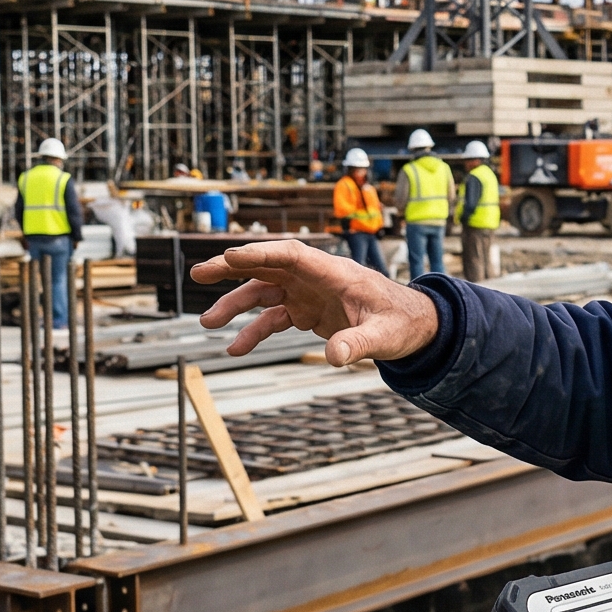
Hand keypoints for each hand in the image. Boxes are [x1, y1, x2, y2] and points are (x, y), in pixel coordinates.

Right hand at [192, 239, 440, 364]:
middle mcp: (316, 278)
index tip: (231, 255)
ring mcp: (308, 293)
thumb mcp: (384, 336)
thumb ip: (358, 344)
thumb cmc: (402, 323)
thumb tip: (335, 357)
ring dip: (235, 304)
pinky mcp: (307, 311)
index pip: (293, 255)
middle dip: (233, 268)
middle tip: (199, 272)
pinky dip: (253, 332)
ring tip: (207, 322)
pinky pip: (273, 318)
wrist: (412, 325)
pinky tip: (235, 349)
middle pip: (268, 266)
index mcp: (334, 273)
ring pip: (264, 292)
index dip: (261, 254)